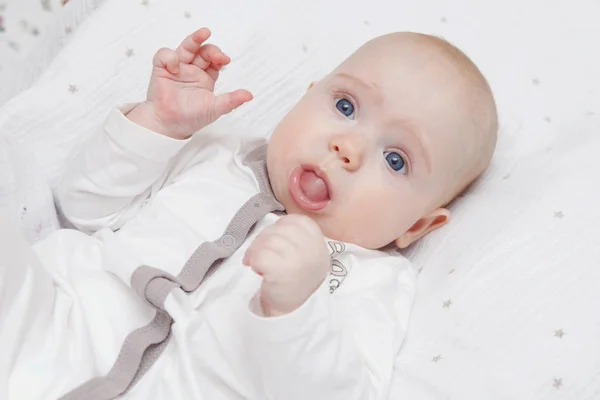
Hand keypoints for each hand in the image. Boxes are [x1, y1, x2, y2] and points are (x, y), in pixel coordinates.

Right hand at [128, 27, 252, 138]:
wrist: (169, 125)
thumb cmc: (191, 118)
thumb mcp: (216, 109)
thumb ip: (231, 100)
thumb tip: (249, 95)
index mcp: (206, 78)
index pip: (215, 61)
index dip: (220, 57)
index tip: (225, 60)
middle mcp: (193, 70)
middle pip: (203, 51)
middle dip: (211, 49)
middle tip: (216, 54)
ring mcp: (177, 68)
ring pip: (186, 47)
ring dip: (195, 39)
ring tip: (203, 34)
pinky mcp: (161, 69)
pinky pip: (164, 55)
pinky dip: (170, 57)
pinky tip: (174, 68)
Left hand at [243, 215, 330, 316]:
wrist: (296, 310)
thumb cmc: (297, 277)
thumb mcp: (306, 252)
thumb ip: (295, 235)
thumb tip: (270, 227)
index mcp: (316, 239)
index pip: (292, 221)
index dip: (277, 230)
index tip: (274, 243)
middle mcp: (310, 247)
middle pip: (276, 229)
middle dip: (262, 240)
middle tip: (260, 255)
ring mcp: (297, 258)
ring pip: (266, 241)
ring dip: (256, 252)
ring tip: (260, 265)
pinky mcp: (281, 270)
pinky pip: (259, 255)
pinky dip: (254, 262)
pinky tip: (260, 271)